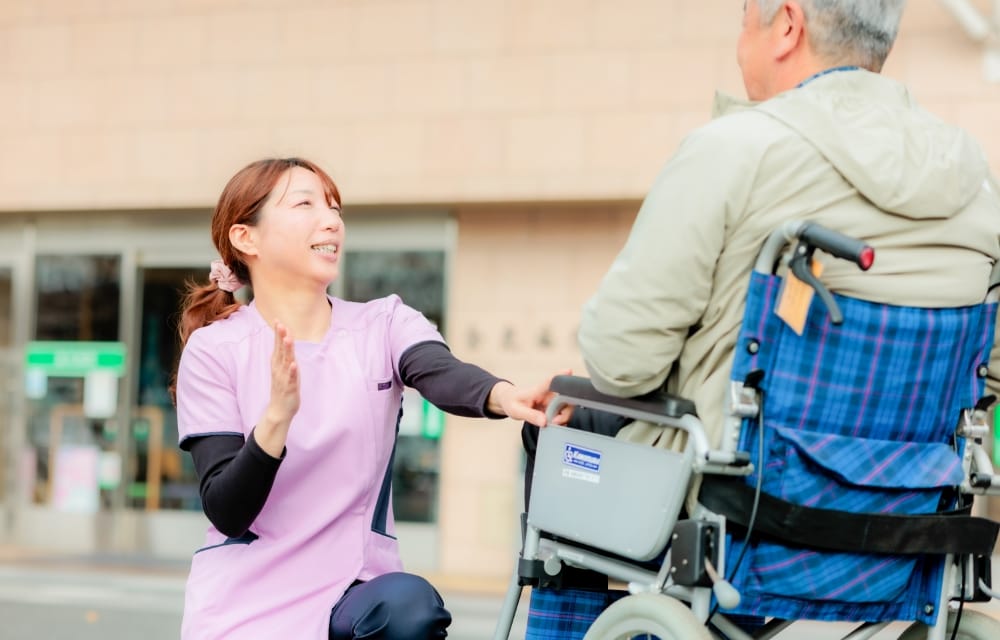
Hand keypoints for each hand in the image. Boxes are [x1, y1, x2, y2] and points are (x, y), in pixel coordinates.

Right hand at [257, 322, 299, 456]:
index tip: (277, 320)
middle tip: (280, 324)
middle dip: (281, 338)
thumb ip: (284, 355)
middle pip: (280, 351)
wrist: (280, 410)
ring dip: (287, 350)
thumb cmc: (283, 387)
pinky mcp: (289, 387)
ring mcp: (283, 378)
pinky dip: (292, 371)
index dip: (278, 334)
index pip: (278, 346)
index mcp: (278, 364)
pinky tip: (293, 364)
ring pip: (286, 362)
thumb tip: (285, 339)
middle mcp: (279, 369)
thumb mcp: (284, 368)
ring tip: (288, 339)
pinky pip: (291, 378)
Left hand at [488, 369, 573, 427]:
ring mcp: (551, 400)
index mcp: (537, 390)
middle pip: (565, 398)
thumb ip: (530, 415)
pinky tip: (553, 424)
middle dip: (565, 413)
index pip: (549, 381)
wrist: (509, 400)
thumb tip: (544, 422)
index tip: (569, 371)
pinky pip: (562, 413)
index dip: (560, 375)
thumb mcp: (516, 410)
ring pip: (567, 407)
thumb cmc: (512, 402)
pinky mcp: (553, 406)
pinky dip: (561, 420)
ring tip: (552, 424)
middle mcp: (547, 393)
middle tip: (555, 422)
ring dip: (563, 418)